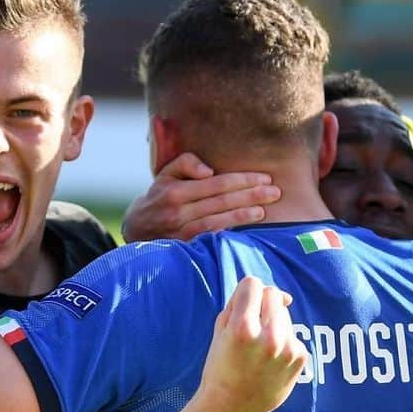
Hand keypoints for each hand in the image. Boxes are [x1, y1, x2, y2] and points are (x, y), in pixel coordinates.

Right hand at [121, 154, 280, 241]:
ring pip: (219, 222)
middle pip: (222, 202)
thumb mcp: (166, 174)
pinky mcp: (186, 248)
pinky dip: (231, 234)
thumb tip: (209, 171)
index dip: (243, 180)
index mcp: (175, 191)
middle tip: (275, 193)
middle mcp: (178, 212)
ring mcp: (182, 233)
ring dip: (244, 216)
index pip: (217, 183)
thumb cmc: (159, 196)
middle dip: (251, 196)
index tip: (265, 178)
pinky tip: (249, 231)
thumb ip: (186, 163)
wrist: (137, 229)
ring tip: (265, 211)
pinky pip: (212, 239)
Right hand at [193, 276, 307, 411]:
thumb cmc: (221, 368)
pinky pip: (293, 335)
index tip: (244, 303)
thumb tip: (274, 291)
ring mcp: (287, 348)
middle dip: (263, 303)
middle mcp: (268, 337)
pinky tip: (271, 361)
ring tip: (260, 349)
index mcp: (242, 328)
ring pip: (285, 315)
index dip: (247, 292)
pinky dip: (284, 342)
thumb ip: (239, 304)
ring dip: (274, 324)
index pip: (253, 284)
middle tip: (252, 324)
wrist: (232, 409)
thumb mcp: (219, 332)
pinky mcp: (299, 358)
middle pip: (274, 294)